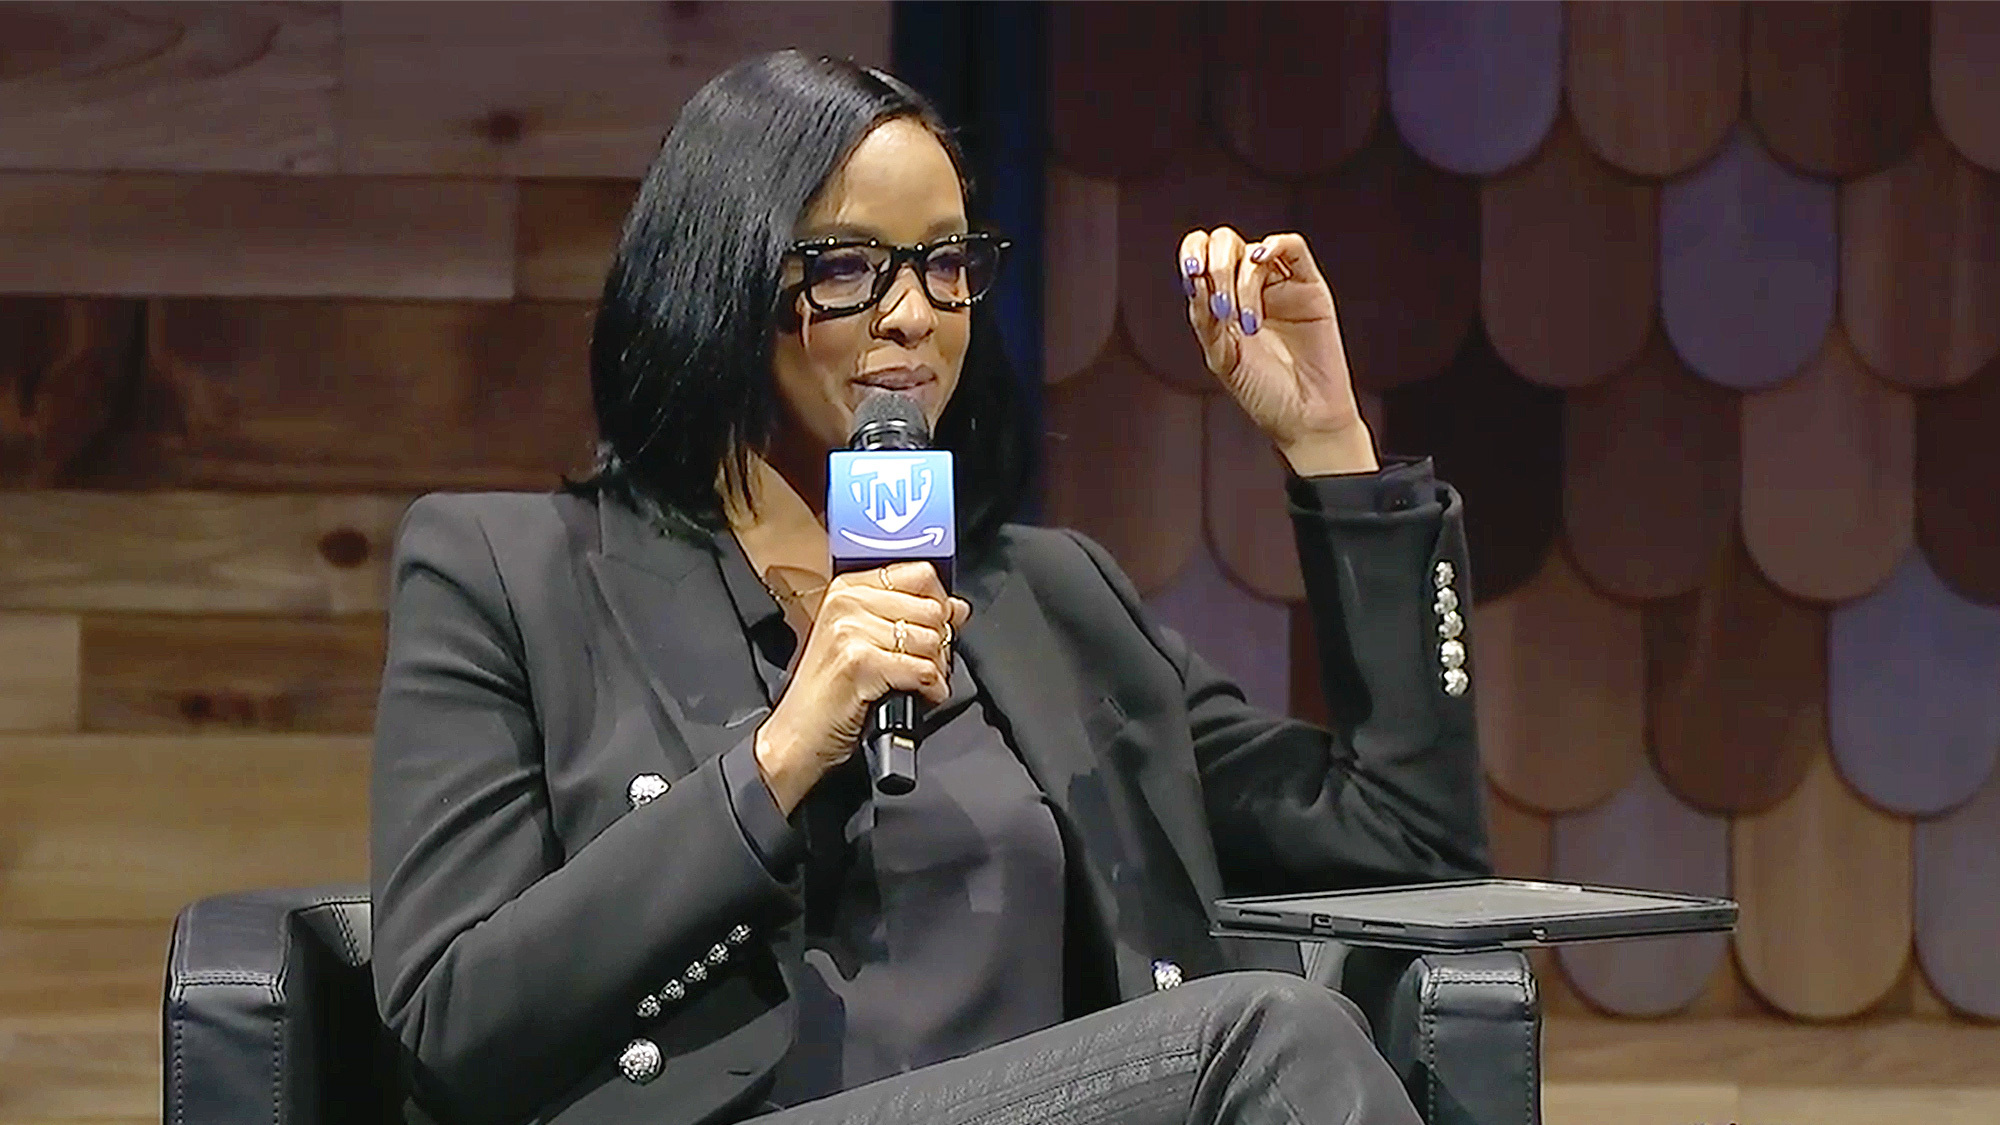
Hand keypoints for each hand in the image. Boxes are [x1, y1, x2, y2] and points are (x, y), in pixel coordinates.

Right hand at [754, 561, 970, 814]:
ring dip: (936, 669)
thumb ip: (910, 616)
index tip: (937, 628)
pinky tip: (920, 696)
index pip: (921, 574)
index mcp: (848, 588)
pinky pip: (922, 669)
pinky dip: (931, 689)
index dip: (940, 604)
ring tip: (918, 684)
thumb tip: (958, 607)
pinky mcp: (859, 663)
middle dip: (940, 643)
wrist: (797, 736)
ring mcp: (850, 630)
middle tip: (926, 666)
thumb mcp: (866, 642)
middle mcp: (846, 602)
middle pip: (931, 608)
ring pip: (930, 640)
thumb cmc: (830, 692)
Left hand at [1181, 229, 1377, 475]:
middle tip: (1223, 310)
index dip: (1193, 253)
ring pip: (1253, 251)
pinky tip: (1261, 262)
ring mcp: (1280, 285)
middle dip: (1217, 270)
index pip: (1202, 257)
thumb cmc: (1264, 393)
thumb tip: (1194, 282)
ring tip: (1249, 323)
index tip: (1191, 275)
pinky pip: (1293, 248)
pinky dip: (1274, 246)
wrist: (1303, 417)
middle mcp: (1249, 288)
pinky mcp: (1309, 286)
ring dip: (1242, 282)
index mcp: (1222, 301)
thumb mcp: (1222, 358)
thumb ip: (1205, 321)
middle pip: (1225, 245)